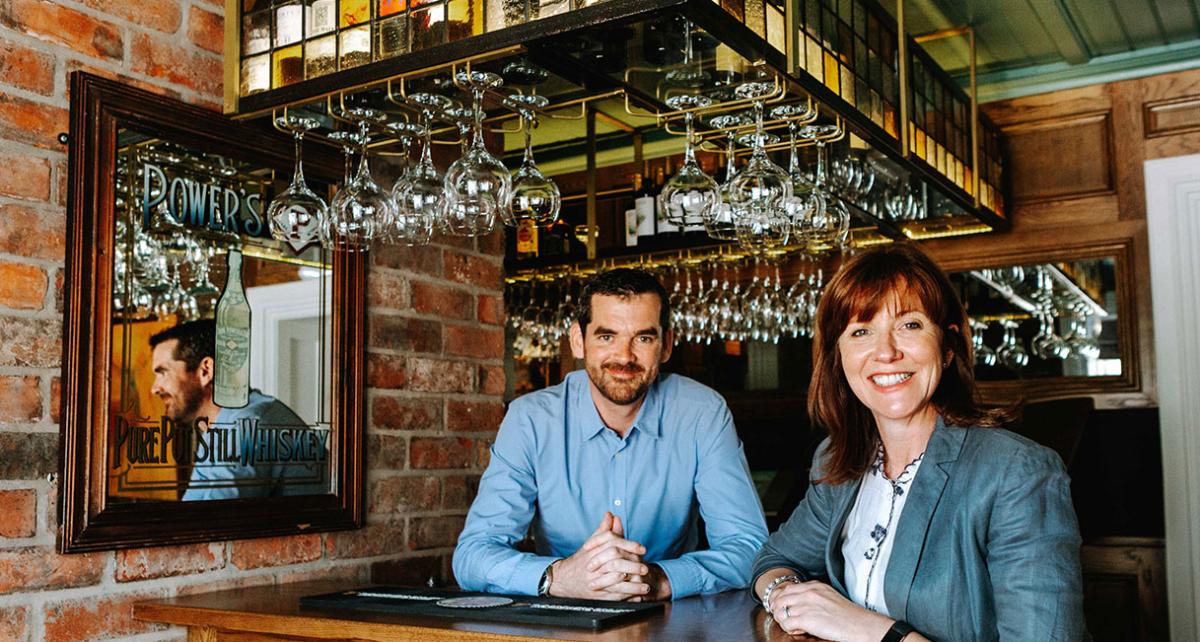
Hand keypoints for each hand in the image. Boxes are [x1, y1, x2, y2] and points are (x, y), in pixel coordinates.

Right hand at [549, 512, 649, 600]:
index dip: (629, 545)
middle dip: (633, 566)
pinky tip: (636, 597)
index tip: (642, 549)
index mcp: (593, 551)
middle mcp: (593, 566)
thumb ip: (603, 531)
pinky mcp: (596, 595)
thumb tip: (611, 515)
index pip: (612, 544)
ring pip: (616, 581)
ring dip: (633, 585)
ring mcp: (594, 581)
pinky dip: (627, 597)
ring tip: (645, 585)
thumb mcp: (590, 545)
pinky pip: (613, 596)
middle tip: (645, 568)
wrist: (562, 580)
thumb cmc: (580, 562)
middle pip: (615, 563)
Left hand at [769, 580, 892, 641]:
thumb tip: (800, 601)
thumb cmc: (848, 614)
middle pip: (780, 599)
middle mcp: (808, 593)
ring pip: (781, 611)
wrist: (859, 624)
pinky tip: (799, 631)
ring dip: (784, 620)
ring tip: (794, 626)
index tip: (783, 607)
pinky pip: (786, 623)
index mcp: (814, 586)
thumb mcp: (829, 596)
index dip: (782, 599)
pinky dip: (789, 629)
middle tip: (785, 618)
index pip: (787, 589)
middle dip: (779, 610)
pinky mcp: (807, 619)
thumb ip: (814, 594)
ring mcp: (807, 605)